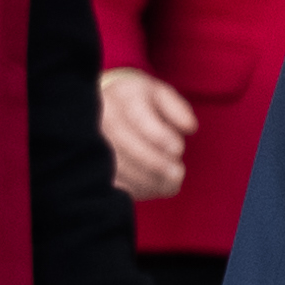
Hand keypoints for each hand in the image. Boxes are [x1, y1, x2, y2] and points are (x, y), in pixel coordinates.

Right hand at [98, 67, 196, 201]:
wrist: (104, 110)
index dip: (161, 137)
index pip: (139, 118)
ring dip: (148, 180)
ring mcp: (93, 141)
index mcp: (123, 95)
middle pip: (126, 144)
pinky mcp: (93, 164)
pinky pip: (112, 182)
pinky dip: (135, 189)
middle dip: (156, 163)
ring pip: (118, 166)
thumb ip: (178, 109)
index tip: (178, 149)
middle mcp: (102, 116)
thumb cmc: (140, 104)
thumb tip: (190, 127)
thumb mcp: (161, 96)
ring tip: (171, 183)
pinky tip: (153, 188)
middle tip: (178, 173)